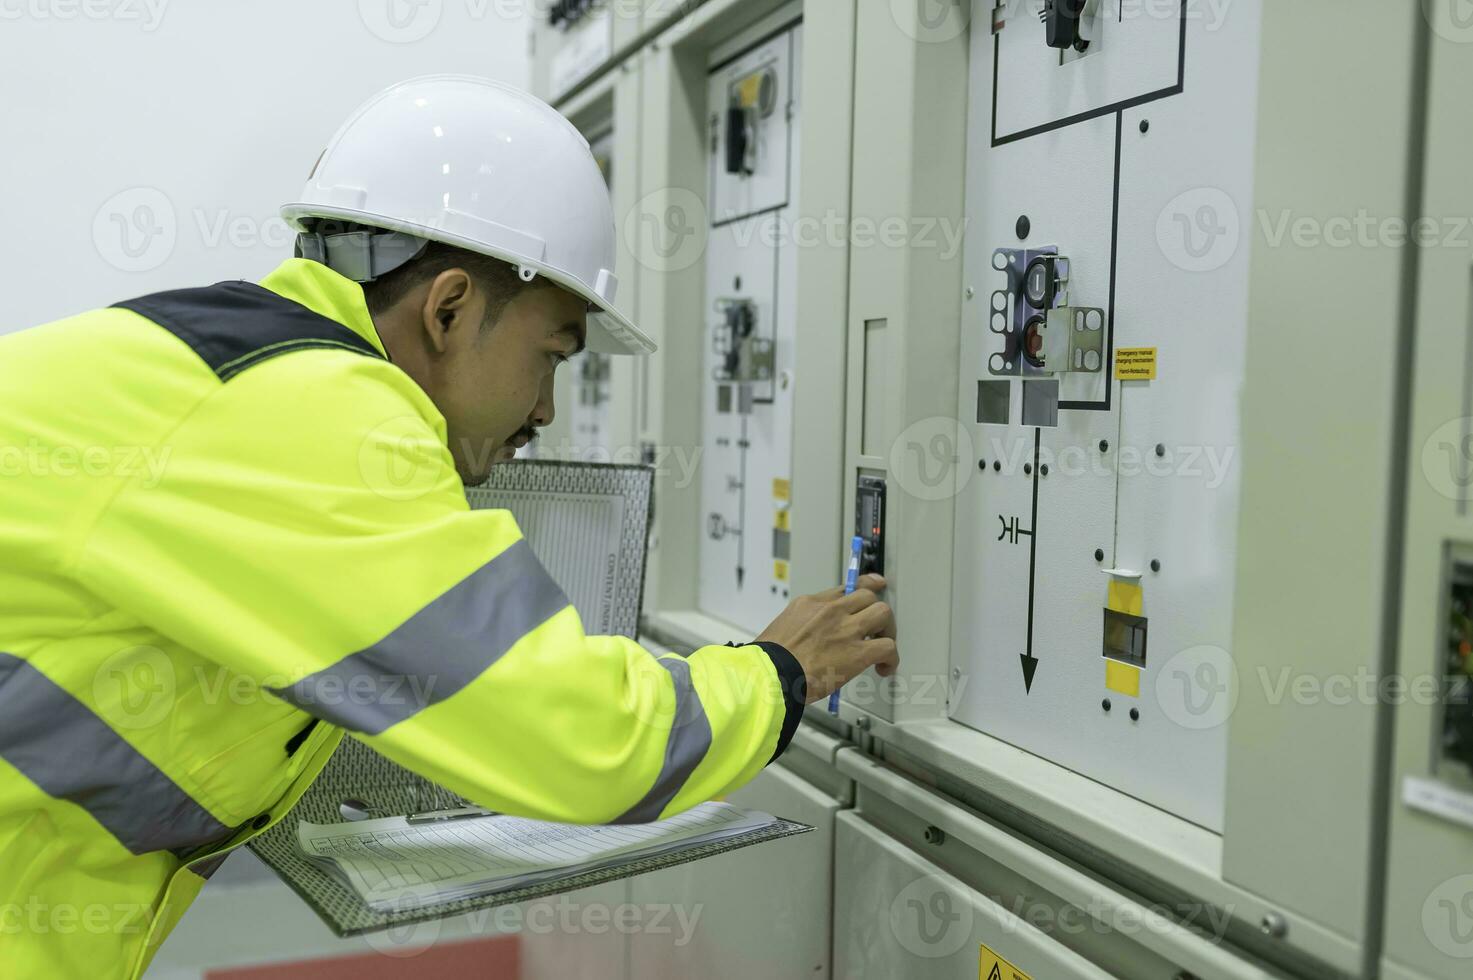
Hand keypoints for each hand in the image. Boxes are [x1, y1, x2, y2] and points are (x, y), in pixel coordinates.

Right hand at [756, 574, 897, 702]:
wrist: (770, 676)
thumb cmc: (769, 661)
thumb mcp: (782, 629)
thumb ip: (803, 626)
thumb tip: (817, 638)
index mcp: (809, 604)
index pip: (845, 588)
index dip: (865, 586)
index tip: (876, 585)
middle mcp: (831, 610)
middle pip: (868, 596)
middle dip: (875, 612)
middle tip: (876, 630)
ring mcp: (846, 629)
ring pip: (883, 613)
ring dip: (887, 630)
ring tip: (881, 646)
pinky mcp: (857, 652)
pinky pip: (888, 647)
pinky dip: (891, 659)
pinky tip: (884, 668)